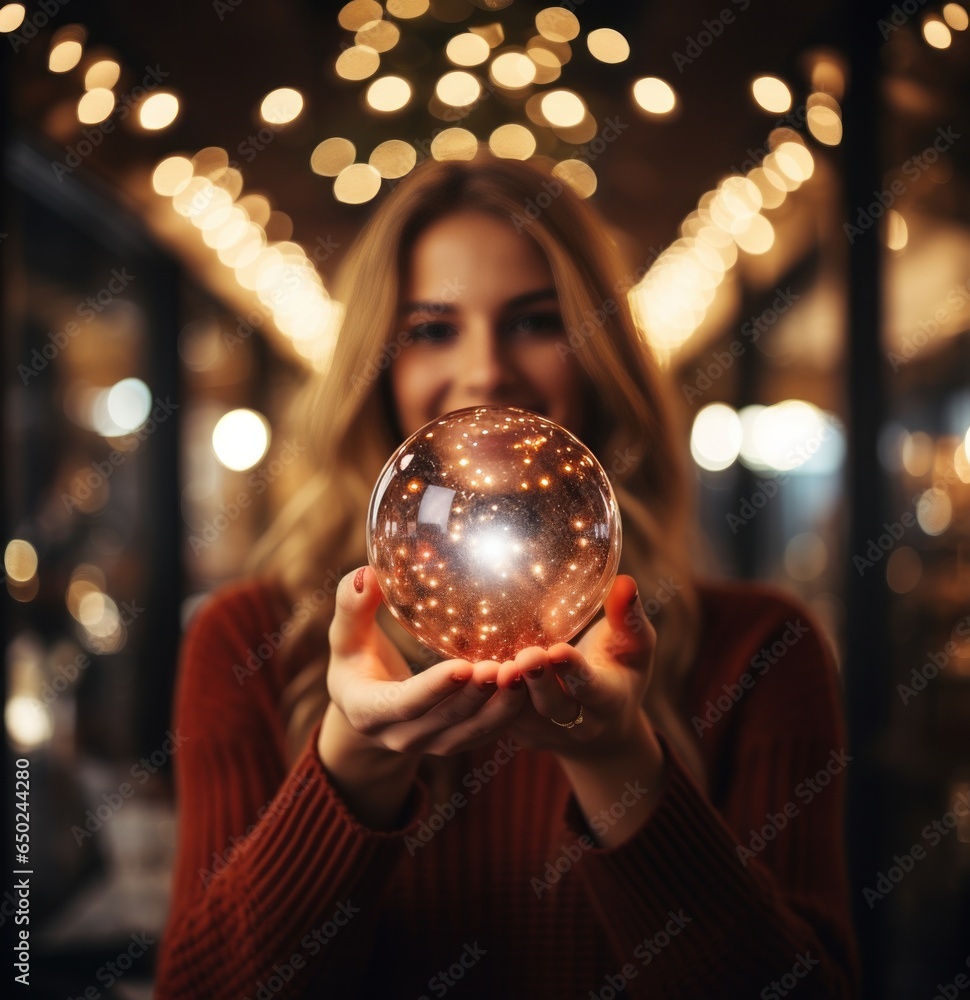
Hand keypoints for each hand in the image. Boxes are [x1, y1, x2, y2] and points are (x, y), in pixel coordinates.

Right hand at [321, 566, 528, 761]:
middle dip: (478, 696)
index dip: (434, 689)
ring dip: (501, 707)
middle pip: (445, 720)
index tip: (463, 666)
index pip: (404, 704)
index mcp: (368, 712)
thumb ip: (351, 605)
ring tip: (525, 673)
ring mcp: (430, 744)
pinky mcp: (455, 742)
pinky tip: (530, 683)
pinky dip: (508, 712)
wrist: (365, 707)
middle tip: (507, 666)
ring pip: (471, 732)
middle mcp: (400, 736)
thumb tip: (366, 573)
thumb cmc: (355, 660)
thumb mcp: (345, 635)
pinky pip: (485, 732)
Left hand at [494, 575, 657, 760]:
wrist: (605, 729)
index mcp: (609, 700)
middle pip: (553, 706)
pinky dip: (486, 698)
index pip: (591, 688)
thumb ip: (628, 617)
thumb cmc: (621, 671)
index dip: (574, 672)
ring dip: (506, 693)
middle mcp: (578, 723)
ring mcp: (546, 733)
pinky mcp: (520, 733)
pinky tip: (470, 671)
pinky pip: (499, 717)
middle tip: (523, 657)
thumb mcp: (635, 646)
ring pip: (521, 717)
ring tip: (490, 667)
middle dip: (538, 682)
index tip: (557, 650)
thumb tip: (624, 581)